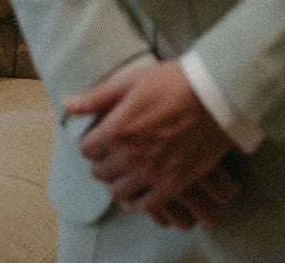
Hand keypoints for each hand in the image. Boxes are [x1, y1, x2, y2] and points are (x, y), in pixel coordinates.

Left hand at [66, 60, 236, 227]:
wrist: (218, 93)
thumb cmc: (175, 81)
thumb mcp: (132, 80)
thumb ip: (97, 97)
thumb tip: (67, 104)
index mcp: (117, 129)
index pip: (86, 149)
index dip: (93, 142)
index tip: (102, 138)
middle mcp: (130, 155)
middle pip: (100, 172)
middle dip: (103, 162)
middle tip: (115, 154)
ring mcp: (152, 172)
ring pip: (119, 191)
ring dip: (118, 182)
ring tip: (127, 172)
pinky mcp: (174, 183)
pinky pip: (145, 204)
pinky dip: (137, 201)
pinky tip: (139, 193)